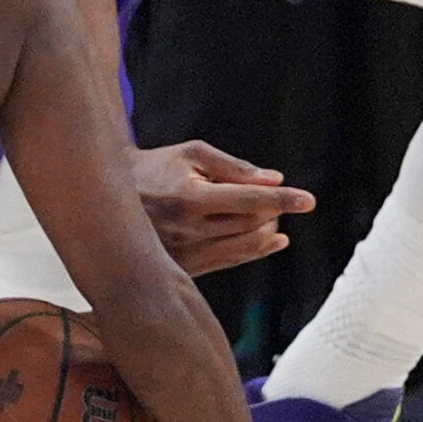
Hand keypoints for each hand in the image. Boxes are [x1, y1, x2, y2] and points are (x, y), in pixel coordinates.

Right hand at [132, 140, 313, 274]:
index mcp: (188, 196)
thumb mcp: (192, 154)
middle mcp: (186, 228)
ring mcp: (183, 252)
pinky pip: (229, 262)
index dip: (282, 199)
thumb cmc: (157, 168)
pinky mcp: (183, 267)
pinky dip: (255, 251)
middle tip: (280, 201)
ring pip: (243, 247)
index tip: (309, 200)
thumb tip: (275, 180)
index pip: (248, 200)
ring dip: (267, 232)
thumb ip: (234, 167)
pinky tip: (272, 242)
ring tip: (274, 219)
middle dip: (273, 211)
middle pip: (250, 224)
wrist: (113, 197)